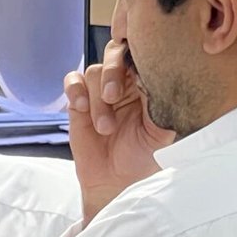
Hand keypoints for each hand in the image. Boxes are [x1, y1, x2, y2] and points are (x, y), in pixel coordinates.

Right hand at [64, 41, 173, 222]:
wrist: (118, 182)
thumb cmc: (143, 158)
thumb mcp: (162, 133)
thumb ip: (164, 105)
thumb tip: (162, 81)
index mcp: (147, 84)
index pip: (142, 56)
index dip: (138, 54)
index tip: (138, 72)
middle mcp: (124, 82)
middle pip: (115, 54)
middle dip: (112, 72)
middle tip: (113, 97)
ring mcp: (99, 91)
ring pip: (94, 72)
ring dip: (97, 100)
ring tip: (105, 127)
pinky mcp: (79, 103)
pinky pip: (73, 81)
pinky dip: (75, 90)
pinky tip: (81, 108)